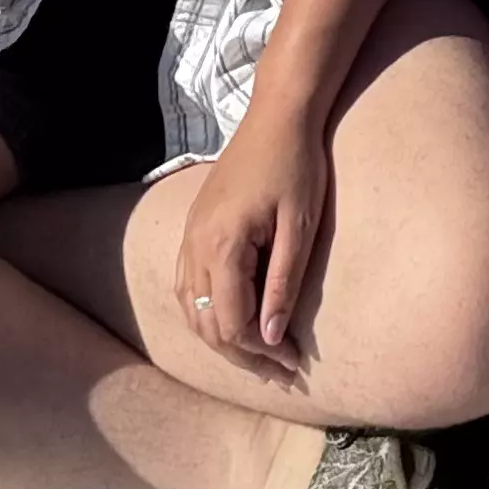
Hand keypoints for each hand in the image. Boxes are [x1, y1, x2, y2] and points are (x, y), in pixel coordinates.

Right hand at [176, 95, 332, 373]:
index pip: (232, 323)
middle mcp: (196, 244)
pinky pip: (189, 286)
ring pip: (193, 309)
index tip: (295, 364)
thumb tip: (273, 339)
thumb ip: (283, 284)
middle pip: (208, 324)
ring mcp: (190, 235)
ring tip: (259, 356)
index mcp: (222, 245)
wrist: (277, 116)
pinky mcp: (194, 227)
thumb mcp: (299, 227)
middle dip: (243, 355)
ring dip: (222, 338)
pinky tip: (231, 321)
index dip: (262, 352)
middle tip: (281, 372)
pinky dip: (207, 313)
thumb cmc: (296, 165)